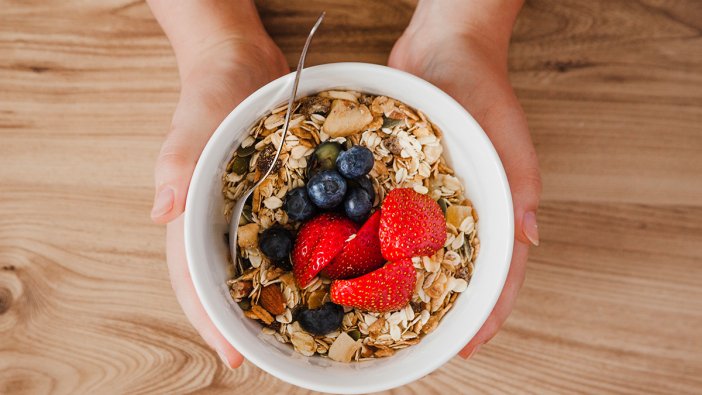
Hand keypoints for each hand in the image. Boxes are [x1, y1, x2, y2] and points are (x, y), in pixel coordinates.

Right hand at [152, 36, 288, 366]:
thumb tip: (161, 215)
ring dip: (275, 299)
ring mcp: (251, 214)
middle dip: (245, 324)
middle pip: (227, 284)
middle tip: (272, 361)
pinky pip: (290, 237)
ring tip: (302, 333)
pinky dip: (302, 260)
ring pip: (259, 268)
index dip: (211, 321)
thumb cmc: (209, 92)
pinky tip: (328, 276)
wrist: (241, 64)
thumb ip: (176, 164)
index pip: (194, 279)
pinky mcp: (277, 200)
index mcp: (194, 215)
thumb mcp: (193, 122)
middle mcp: (221, 223)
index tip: (233, 358)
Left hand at [389, 1, 540, 357]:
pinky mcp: (403, 179)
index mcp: (497, 204)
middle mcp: (464, 207)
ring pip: (424, 250)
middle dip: (445, 307)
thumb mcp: (507, 136)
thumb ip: (521, 187)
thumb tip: (529, 240)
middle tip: (423, 340)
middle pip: (460, 269)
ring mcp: (432, 195)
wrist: (441, 47)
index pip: (501, 270)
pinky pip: (393, 219)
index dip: (487, 311)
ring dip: (412, 281)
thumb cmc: (482, 88)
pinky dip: (382, 243)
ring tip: (390, 313)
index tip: (468, 345)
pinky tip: (362, 262)